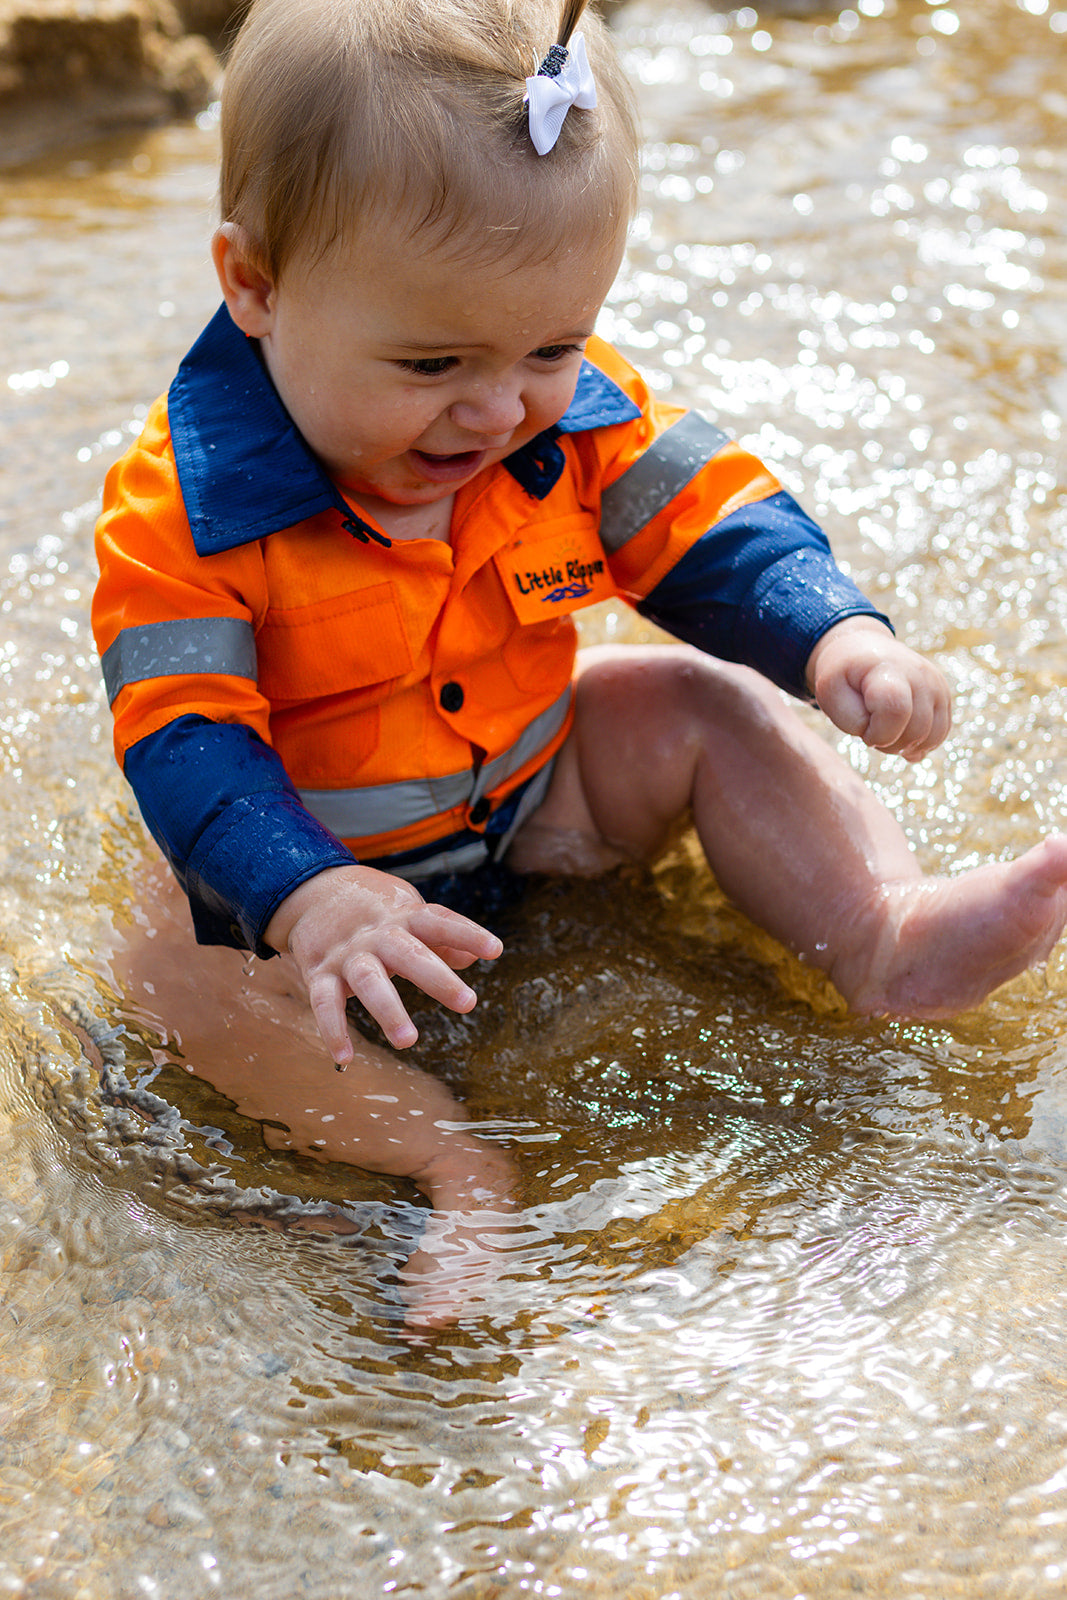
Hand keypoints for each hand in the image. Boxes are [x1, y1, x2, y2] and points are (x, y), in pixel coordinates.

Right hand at [263, 865, 502, 1061]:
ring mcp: (347, 953)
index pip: (438, 921)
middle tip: (468, 1003)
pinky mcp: (319, 971)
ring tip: (408, 1041)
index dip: (467, 933)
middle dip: (438, 978)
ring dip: (387, 1010)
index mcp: (403, 916)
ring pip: (368, 979)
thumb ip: (439, 937)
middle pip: (408, 953)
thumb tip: (474, 957)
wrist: (310, 888)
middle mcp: (376, 933)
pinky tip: (345, 1059)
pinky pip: (325, 1002)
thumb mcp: (407, 912)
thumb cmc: (373, 908)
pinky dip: (333, 1030)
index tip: (496, 950)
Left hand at [805, 617, 950, 760]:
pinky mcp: (944, 694)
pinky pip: (940, 733)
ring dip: (905, 745)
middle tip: (870, 732)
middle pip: (917, 730)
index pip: (896, 710)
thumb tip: (888, 739)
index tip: (864, 731)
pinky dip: (919, 742)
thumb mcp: (831, 695)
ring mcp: (936, 684)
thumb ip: (853, 720)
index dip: (878, 734)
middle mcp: (919, 673)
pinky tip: (900, 733)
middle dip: (889, 743)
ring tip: (884, 731)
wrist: (862, 650)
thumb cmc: (843, 676)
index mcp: (887, 669)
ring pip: (931, 736)